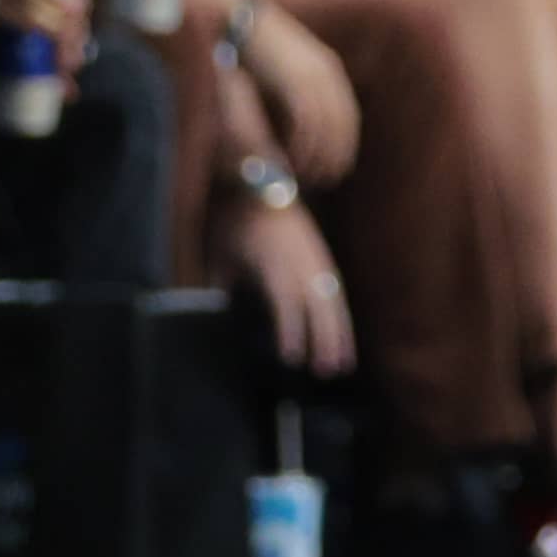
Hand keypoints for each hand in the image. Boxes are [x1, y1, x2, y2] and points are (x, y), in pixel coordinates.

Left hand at [226, 200, 354, 377]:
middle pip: (317, 304)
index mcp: (273, 260)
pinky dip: (341, 318)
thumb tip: (213, 318)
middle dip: (323, 339)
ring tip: (341, 365)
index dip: (290, 328)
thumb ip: (220, 285)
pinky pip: (336, 292)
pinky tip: (343, 340)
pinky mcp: (321, 258)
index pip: (285, 299)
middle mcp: (300, 260)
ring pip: (332, 301)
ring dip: (338, 333)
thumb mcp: (220, 252)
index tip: (290, 358)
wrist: (261, 184)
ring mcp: (315, 258)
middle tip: (325, 372)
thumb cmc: (235, 220)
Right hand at [241, 7, 361, 189]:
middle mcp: (326, 73)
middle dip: (335, 156)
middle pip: (342, 125)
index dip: (344, 145)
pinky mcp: (294, 80)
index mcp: (327, 69)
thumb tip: (293, 123)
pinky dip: (301, 145)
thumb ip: (291, 93)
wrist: (236, 19)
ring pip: (325, 128)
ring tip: (303, 176)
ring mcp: (312, 76)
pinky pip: (306, 121)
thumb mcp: (281, 70)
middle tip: (323, 180)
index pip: (348, 116)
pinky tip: (291, 161)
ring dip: (316, 156)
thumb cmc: (250, 48)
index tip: (337, 168)